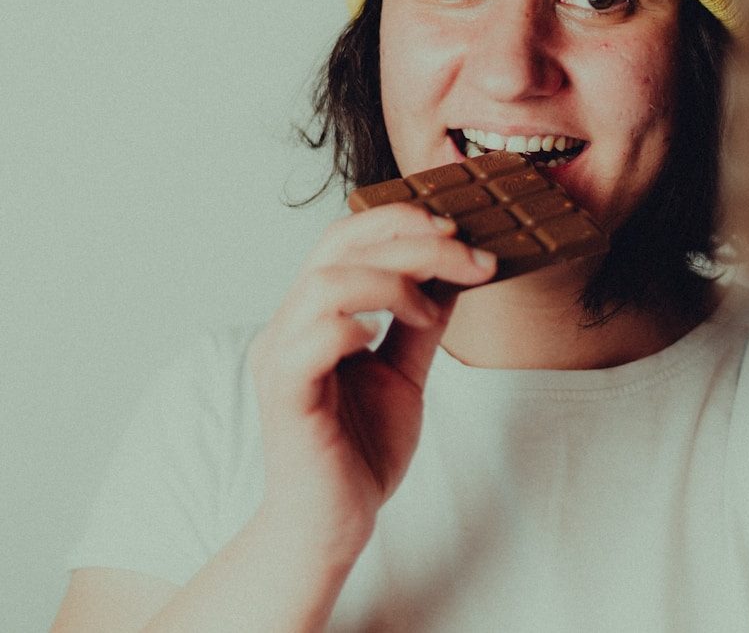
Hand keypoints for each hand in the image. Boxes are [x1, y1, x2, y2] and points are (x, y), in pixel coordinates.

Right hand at [245, 203, 496, 560]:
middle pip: (338, 245)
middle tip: (466, 254)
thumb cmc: (359, 452)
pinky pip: (309, 340)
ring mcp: (282, 358)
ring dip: (390, 282)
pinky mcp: (285, 395)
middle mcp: (291, 326)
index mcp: (314, 315)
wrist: (332, 525)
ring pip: (324, 282)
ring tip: (427, 311)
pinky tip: (380, 337)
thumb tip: (455, 274)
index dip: (402, 223)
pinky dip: (350, 325)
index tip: (460, 234)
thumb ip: (420, 325)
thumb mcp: (404, 374)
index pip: (347, 239)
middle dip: (410, 239)